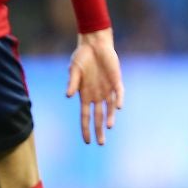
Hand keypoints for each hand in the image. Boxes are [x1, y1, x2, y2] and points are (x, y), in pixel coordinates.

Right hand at [66, 27, 122, 144]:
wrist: (94, 44)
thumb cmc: (81, 57)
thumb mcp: (74, 70)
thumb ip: (72, 83)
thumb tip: (68, 95)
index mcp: (85, 96)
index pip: (85, 117)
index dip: (86, 129)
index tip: (87, 142)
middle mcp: (97, 95)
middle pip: (98, 117)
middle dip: (99, 130)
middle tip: (101, 143)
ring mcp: (107, 89)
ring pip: (110, 108)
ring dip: (109, 117)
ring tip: (108, 127)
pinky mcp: (116, 80)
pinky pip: (119, 93)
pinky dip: (119, 100)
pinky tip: (119, 108)